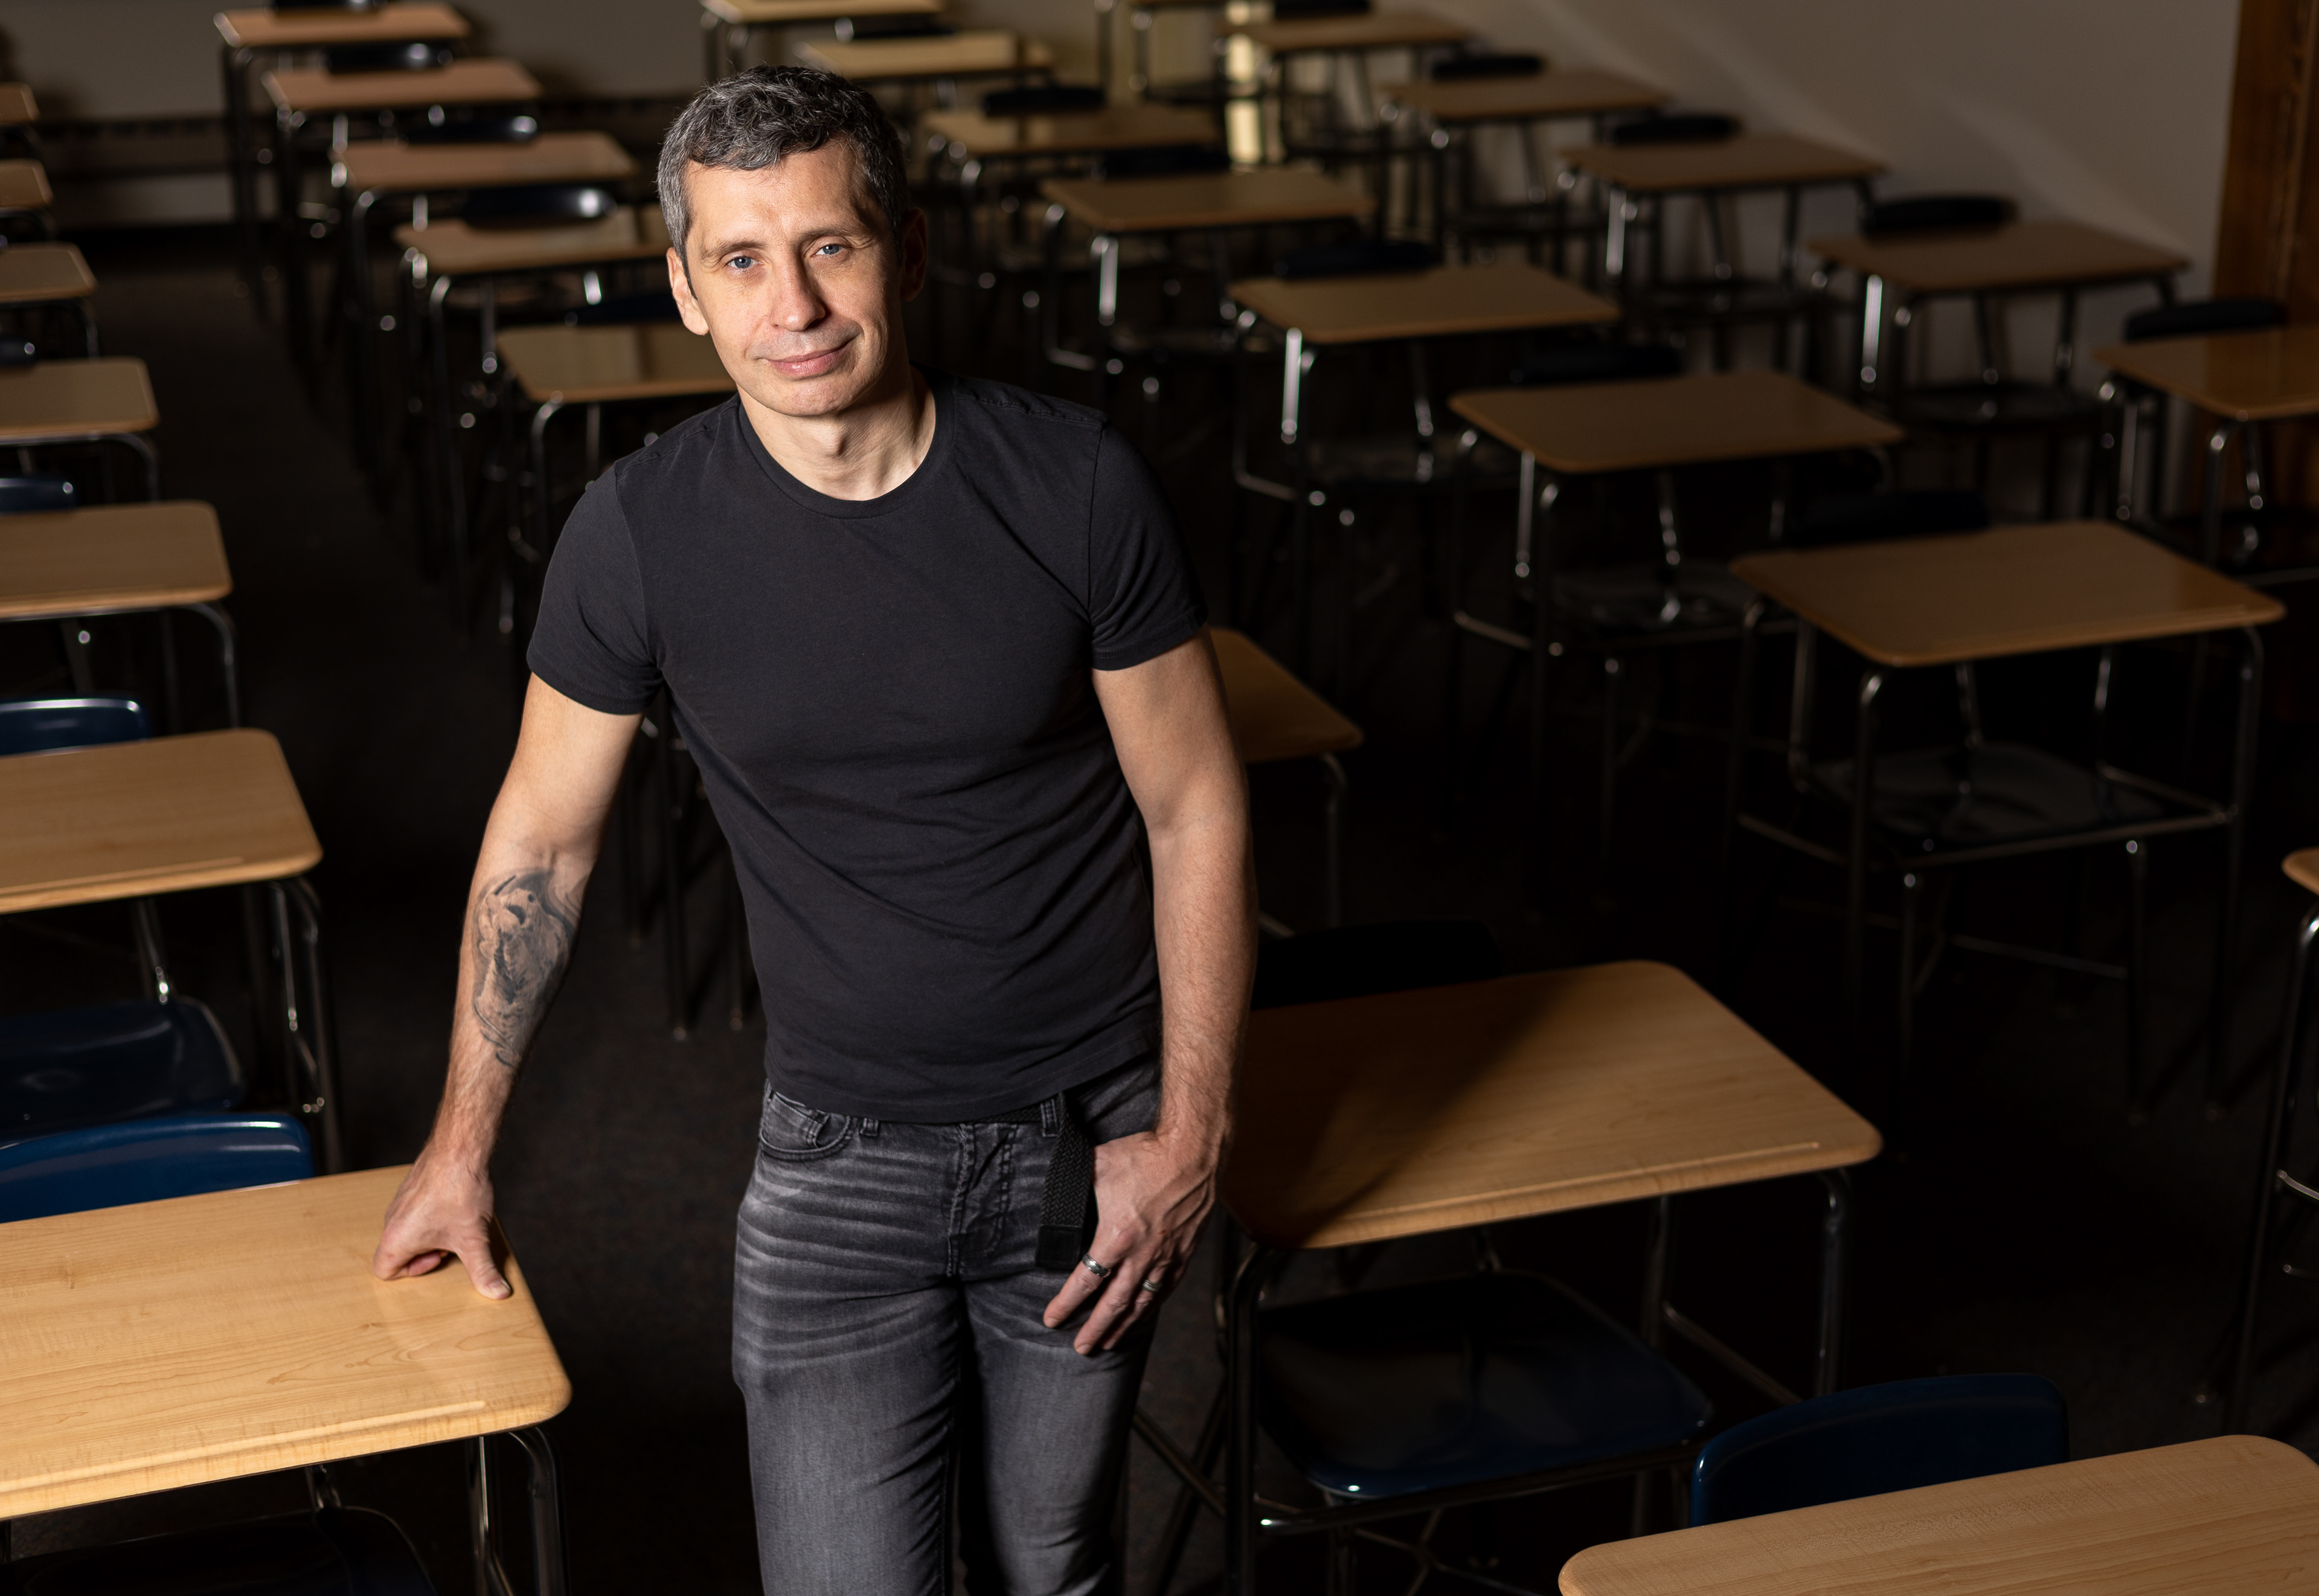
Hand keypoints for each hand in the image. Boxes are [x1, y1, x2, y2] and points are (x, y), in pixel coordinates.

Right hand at [372, 1143, 509, 1299]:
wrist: (459, 1149)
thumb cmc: (459, 1193)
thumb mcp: (473, 1240)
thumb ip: (483, 1271)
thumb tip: (497, 1294)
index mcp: (395, 1239)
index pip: (384, 1272)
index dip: (412, 1272)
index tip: (438, 1257)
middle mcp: (391, 1221)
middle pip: (398, 1252)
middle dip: (427, 1253)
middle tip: (452, 1242)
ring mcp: (399, 1202)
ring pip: (408, 1231)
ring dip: (431, 1235)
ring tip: (457, 1224)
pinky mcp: (411, 1188)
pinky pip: (415, 1213)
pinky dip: (433, 1217)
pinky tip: (457, 1207)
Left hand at [1042, 1129, 1217, 1353]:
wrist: (1192, 1150)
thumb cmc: (1144, 1154)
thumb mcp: (1098, 1168)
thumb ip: (1077, 1189)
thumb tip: (1057, 1196)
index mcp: (1117, 1236)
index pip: (1085, 1281)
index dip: (1066, 1304)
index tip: (1052, 1319)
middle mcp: (1142, 1253)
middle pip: (1113, 1304)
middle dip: (1094, 1329)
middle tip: (1081, 1348)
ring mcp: (1166, 1255)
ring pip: (1142, 1302)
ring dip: (1123, 1326)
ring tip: (1109, 1342)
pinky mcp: (1185, 1251)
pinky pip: (1166, 1288)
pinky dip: (1152, 1306)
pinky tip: (1143, 1314)